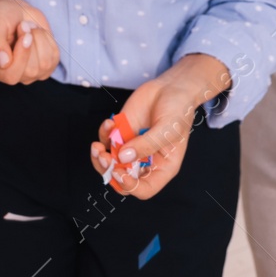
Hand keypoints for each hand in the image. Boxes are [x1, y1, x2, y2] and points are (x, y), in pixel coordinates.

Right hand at [0, 0, 57, 85]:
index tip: (25, 34)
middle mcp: (12, 75)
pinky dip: (48, 39)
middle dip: (31, 42)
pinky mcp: (47, 67)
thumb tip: (4, 63)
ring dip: (39, 38)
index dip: (21, 56)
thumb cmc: (3, 17)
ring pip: (45, 63)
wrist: (16, 11)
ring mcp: (31, 74)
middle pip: (31, 70)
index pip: (11, 75)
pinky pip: (54, 57)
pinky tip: (37, 33)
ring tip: (29, 28)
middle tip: (23, 25)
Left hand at [89, 54, 229, 199]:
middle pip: (122, 178)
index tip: (120, 172)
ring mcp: (132, 146)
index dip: (130, 186)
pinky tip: (110, 122)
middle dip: (108, 171)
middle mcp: (145, 160)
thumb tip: (122, 157)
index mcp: (162, 167)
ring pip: (110, 162)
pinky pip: (107, 140)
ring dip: (100, 156)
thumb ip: (145, 145)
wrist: (172, 87)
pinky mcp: (122, 132)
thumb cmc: (178, 111)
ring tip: (97, 145)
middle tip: (102, 156)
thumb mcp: (167, 131)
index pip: (144, 189)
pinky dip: (103, 134)